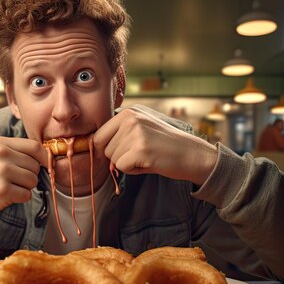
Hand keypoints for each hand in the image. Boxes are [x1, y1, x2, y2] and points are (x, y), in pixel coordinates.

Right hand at [0, 137, 46, 227]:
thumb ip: (17, 152)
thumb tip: (48, 158)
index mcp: (0, 143)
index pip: (35, 146)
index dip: (45, 158)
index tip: (46, 166)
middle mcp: (1, 154)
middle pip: (35, 165)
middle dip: (30, 176)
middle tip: (13, 180)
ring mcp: (2, 171)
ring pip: (33, 180)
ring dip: (25, 188)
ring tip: (8, 186)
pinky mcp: (3, 189)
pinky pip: (27, 194)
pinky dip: (20, 198)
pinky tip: (5, 195)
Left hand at [92, 105, 217, 184]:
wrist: (192, 154)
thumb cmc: (164, 145)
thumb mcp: (141, 129)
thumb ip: (119, 133)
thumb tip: (91, 144)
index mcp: (129, 112)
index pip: (99, 134)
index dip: (104, 148)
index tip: (118, 153)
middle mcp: (130, 119)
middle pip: (104, 148)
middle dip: (118, 157)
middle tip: (140, 154)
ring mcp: (135, 133)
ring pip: (112, 159)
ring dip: (127, 164)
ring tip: (146, 157)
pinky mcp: (140, 150)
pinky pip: (121, 167)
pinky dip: (133, 171)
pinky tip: (149, 163)